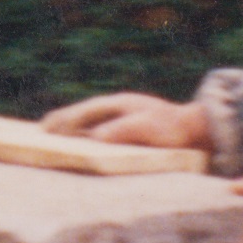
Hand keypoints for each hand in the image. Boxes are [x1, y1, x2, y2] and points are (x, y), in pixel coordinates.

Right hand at [45, 91, 207, 150]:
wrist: (200, 130)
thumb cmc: (173, 130)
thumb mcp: (146, 129)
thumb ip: (120, 131)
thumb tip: (95, 138)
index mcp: (120, 104)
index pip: (86, 112)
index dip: (66, 120)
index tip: (47, 128)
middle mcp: (121, 106)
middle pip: (86, 112)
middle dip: (65, 119)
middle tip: (43, 127)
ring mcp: (127, 114)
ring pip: (93, 118)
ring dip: (74, 124)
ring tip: (57, 131)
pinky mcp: (133, 125)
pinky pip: (102, 126)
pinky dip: (87, 130)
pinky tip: (83, 137)